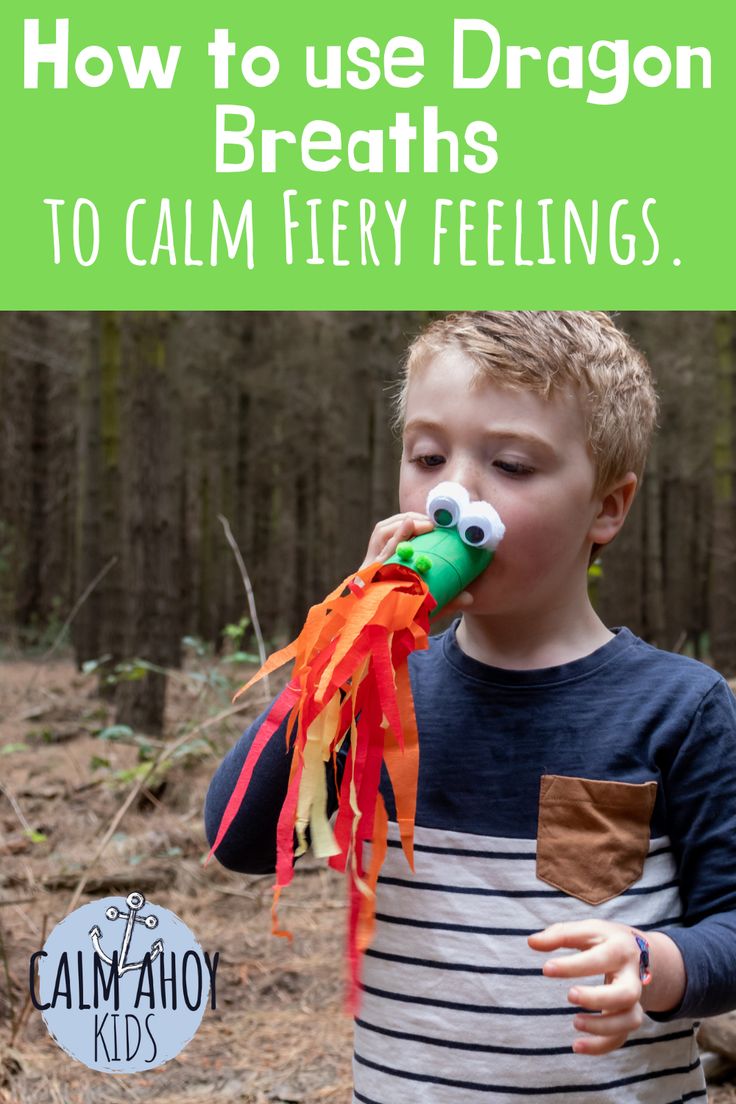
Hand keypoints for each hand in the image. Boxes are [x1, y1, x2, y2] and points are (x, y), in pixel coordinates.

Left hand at [359, 511, 473, 611]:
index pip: (386, 553)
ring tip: (428, 522)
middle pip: (381, 534)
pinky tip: (420, 524)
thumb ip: (445, 606)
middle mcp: (370, 569)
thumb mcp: (427, 614)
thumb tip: (468, 597)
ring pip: (382, 530)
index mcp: (377, 583)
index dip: (399, 536)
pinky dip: (401, 524)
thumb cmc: (410, 617)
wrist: (386, 621)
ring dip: (403, 520)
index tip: (412, 523)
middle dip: (405, 523)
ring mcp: (370, 560)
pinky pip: (386, 532)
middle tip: (431, 523)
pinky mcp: (375, 553)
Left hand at [528, 920, 644, 1055]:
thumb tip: (532, 942)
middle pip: (626, 993)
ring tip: (575, 1022)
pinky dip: (601, 1046)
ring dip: (603, 1026)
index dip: (572, 966)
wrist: (639, 953)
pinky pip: (621, 1037)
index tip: (546, 969)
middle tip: (570, 995)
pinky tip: (577, 1046)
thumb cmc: (605, 940)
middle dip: (598, 998)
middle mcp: (633, 976)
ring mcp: (635, 999)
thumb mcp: (587, 930)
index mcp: (620, 949)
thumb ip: (560, 935)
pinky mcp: (630, 1016)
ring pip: (629, 1019)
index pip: (599, 958)